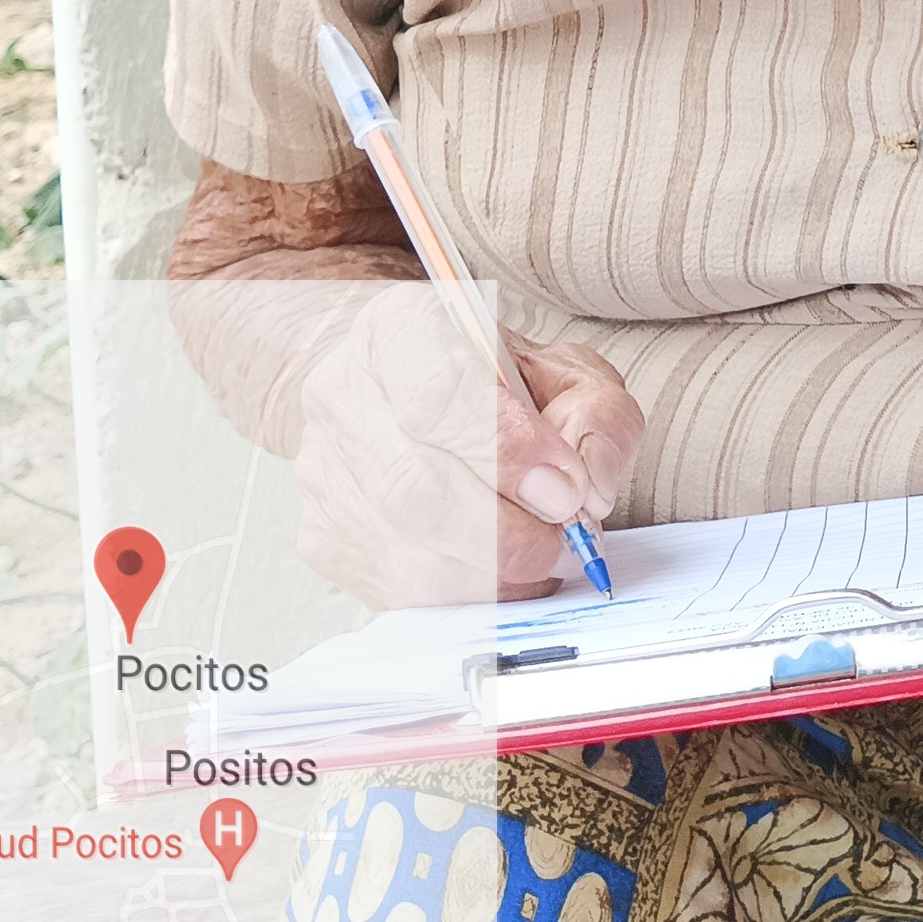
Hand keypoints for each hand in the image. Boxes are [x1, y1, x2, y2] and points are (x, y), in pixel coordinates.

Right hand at [291, 285, 642, 605]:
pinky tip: (508, 572)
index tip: (567, 489)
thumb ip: (597, 416)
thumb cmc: (499, 385)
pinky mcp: (327, 539)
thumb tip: (590, 484)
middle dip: (506, 530)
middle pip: (413, 487)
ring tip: (548, 553)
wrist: (413, 398)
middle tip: (567, 536)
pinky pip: (401, 591)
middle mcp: (344, 397)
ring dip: (495, 571)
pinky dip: (471, 593)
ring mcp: (325, 473)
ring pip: (407, 551)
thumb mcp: (568, 374)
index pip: (440, 393)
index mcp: (401, 328)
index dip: (509, 452)